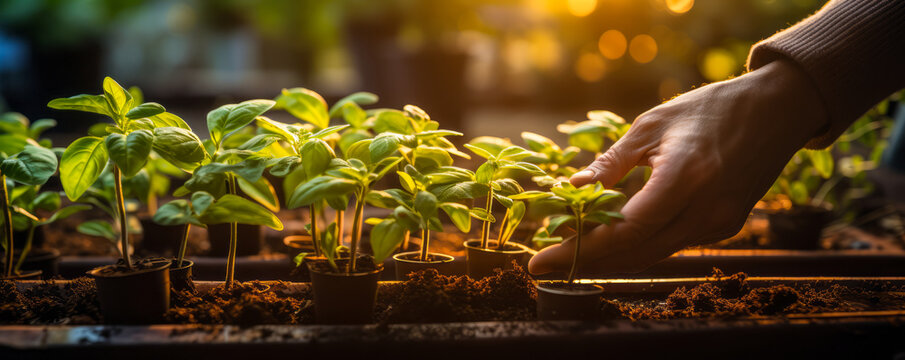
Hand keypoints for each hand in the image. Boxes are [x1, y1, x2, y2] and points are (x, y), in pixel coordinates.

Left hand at [529, 59, 827, 274]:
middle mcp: (705, 209)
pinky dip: (638, 246)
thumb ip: (612, 164)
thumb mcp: (652, 126)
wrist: (778, 110)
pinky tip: (611, 241)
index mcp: (685, 177)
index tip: (540, 261)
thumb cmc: (710, 109)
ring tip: (569, 254)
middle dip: (585, 262)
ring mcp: (720, 223)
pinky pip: (672, 244)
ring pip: (653, 254)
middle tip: (544, 265)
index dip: (578, 250)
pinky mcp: (726, 227)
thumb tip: (571, 191)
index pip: (623, 230)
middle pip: (635, 253)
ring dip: (610, 259)